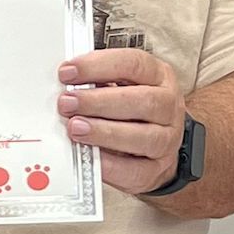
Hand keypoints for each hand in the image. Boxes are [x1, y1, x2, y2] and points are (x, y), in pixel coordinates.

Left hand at [57, 48, 186, 195]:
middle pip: (141, 100)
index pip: (133, 64)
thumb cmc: (131, 110)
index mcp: (159, 76)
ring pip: (142, 136)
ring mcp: (167, 139)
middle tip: (67, 103)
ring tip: (75, 128)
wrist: (155, 147)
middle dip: (98, 101)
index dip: (98, 66)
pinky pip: (134, 170)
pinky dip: (109, 165)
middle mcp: (168, 106)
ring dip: (103, 131)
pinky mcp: (157, 169)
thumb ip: (95, 83)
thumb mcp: (120, 86)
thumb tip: (64, 85)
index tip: (67, 72)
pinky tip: (89, 156)